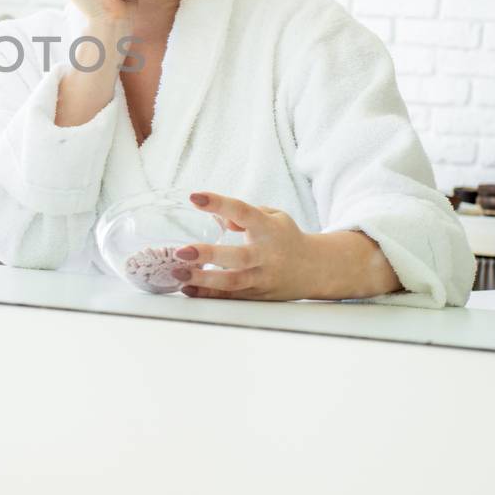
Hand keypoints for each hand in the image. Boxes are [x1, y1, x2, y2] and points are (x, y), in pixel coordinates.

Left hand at [174, 192, 401, 300]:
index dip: (219, 203)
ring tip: (178, 273)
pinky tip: (187, 289)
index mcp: (269, 229)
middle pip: (238, 257)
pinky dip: (208, 295)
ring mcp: (263, 278)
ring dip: (203, 280)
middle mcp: (267, 255)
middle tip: (181, 251)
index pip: (243, 212)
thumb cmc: (286, 237)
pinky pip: (231, 297)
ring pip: (233, 282)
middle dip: (208, 255)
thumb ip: (245, 215)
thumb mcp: (273, 217)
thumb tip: (218, 217)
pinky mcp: (258, 295)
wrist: (316, 269)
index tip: (194, 197)